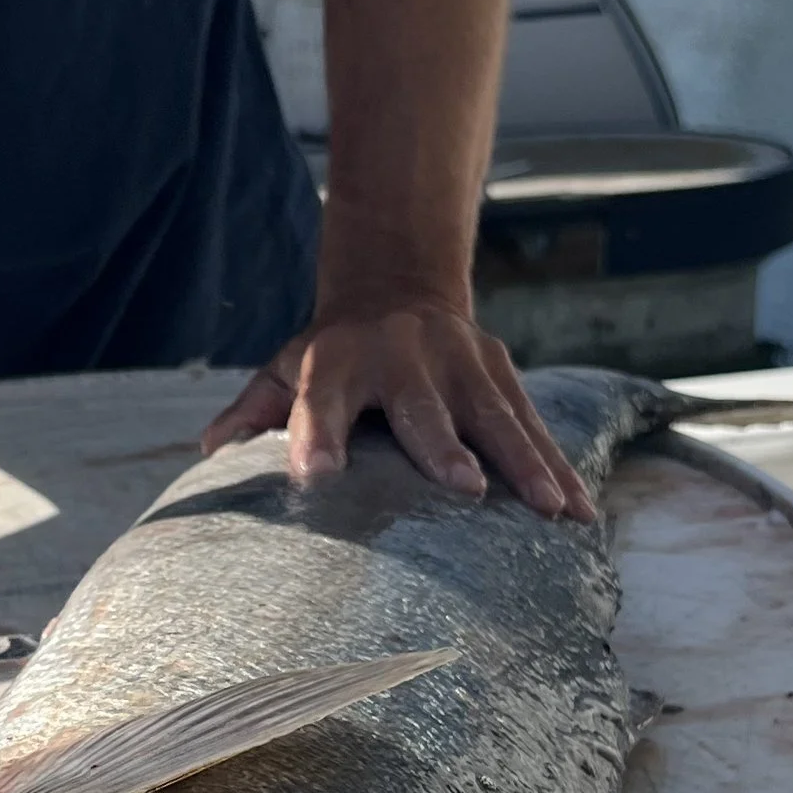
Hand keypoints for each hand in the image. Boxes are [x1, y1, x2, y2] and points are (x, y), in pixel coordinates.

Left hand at [204, 299, 594, 521]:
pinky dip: (561, 465)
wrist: (398, 283)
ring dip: (526, 463)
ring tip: (552, 508)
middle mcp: (402, 360)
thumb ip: (254, 410)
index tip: (315, 479)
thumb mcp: (286, 368)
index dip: (315, 438)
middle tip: (464, 487)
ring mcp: (459, 363)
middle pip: (423, 409)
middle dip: (444, 447)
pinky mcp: (500, 373)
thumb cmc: (332, 351)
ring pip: (496, 416)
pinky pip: (533, 425)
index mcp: (338, 364)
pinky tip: (582, 509)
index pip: (319, 403)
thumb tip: (210, 450)